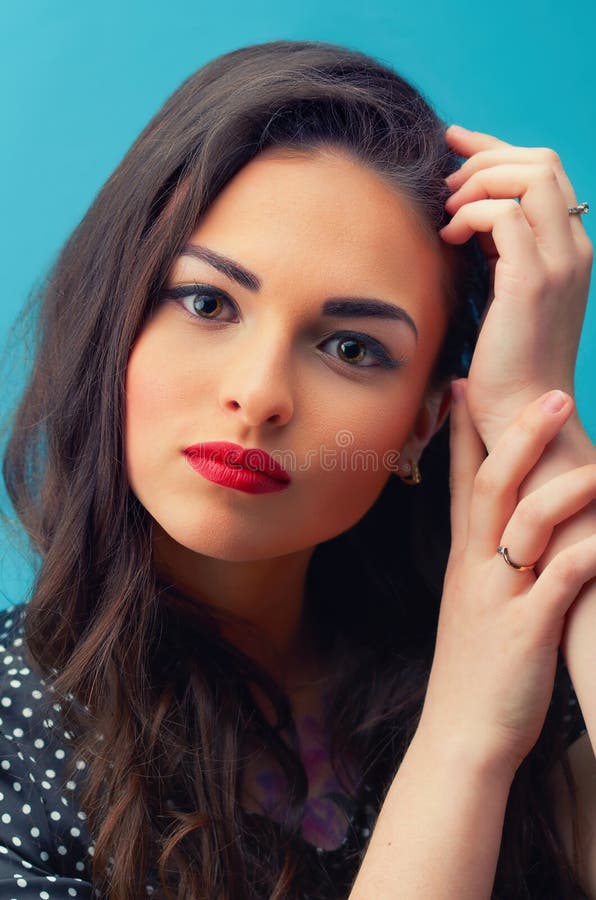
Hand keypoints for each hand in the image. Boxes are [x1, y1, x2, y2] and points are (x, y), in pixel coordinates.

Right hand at [417, 379, 595, 779]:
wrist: (462, 735)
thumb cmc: (477, 669)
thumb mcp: (474, 605)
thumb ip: (493, 563)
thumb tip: (516, 532)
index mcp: (464, 558)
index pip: (458, 480)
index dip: (461, 431)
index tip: (463, 386)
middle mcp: (475, 566)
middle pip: (491, 483)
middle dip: (519, 434)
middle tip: (552, 394)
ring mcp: (499, 594)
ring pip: (527, 521)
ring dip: (564, 484)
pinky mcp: (527, 628)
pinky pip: (563, 576)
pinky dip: (592, 551)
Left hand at [440, 124, 592, 450]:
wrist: (521, 410)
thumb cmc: (506, 358)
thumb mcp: (507, 290)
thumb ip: (500, 248)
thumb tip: (468, 210)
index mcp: (570, 248)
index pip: (545, 172)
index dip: (496, 150)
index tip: (454, 143)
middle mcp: (575, 248)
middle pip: (541, 162)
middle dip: (485, 157)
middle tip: (446, 182)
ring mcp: (559, 263)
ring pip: (531, 177)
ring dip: (478, 182)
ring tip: (448, 213)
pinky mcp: (533, 281)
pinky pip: (504, 216)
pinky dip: (470, 215)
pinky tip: (449, 238)